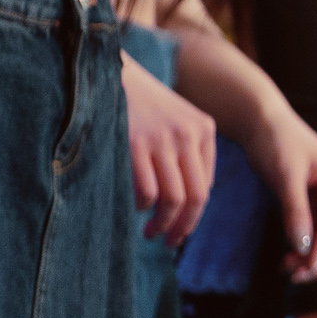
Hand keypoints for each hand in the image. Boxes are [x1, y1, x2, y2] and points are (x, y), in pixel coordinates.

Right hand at [122, 51, 218, 242]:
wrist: (111, 74)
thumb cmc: (142, 105)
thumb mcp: (177, 122)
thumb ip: (189, 154)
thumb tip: (191, 204)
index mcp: (204, 130)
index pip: (205, 187)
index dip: (193, 215)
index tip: (180, 229)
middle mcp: (188, 135)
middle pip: (196, 197)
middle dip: (183, 227)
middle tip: (169, 243)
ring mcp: (163, 140)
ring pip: (173, 200)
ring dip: (162, 225)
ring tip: (151, 233)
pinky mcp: (136, 145)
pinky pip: (146, 193)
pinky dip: (141, 208)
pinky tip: (135, 208)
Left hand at [241, 97, 316, 283]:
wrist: (263, 123)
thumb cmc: (276, 142)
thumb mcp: (285, 176)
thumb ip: (295, 211)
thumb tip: (303, 248)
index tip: (300, 271)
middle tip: (291, 276)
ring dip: (314, 260)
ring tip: (287, 271)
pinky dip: (307, 251)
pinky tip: (288, 260)